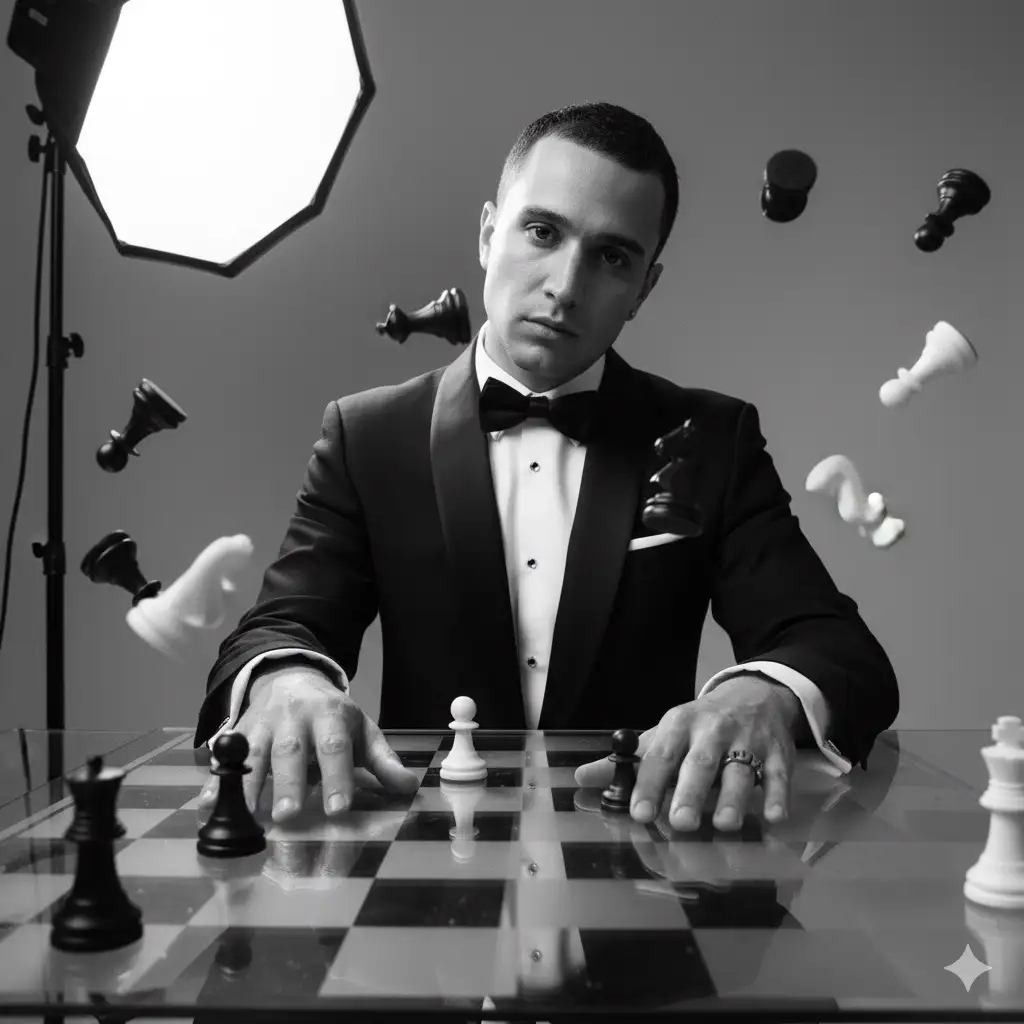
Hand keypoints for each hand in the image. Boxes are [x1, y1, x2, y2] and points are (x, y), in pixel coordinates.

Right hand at [197, 666, 418, 821]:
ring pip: (255, 752)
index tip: (338, 809)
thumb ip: (382, 762)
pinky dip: (214, 782)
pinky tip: (207, 806)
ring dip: (248, 786)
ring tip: (246, 818)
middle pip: (291, 750)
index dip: (337, 777)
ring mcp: (263, 723)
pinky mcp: (239, 732)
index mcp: (331, 715)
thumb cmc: (331, 715)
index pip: (335, 746)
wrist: (291, 678)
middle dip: (288, 783)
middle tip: (287, 816)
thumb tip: (409, 788)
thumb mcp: (362, 731)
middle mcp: (295, 717)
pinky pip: (224, 757)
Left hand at [573, 675, 802, 831]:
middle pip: (700, 762)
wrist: (754, 695)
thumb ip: (627, 761)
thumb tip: (581, 779)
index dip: (649, 783)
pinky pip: (779, 774)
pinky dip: (778, 795)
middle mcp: (713, 730)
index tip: (639, 812)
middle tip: (681, 822)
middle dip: (690, 792)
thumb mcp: (664, 734)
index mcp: (679, 724)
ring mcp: (748, 741)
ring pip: (740, 769)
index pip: (660, 754)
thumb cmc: (700, 725)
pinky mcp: (778, 752)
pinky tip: (775, 817)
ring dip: (734, 797)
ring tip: (725, 824)